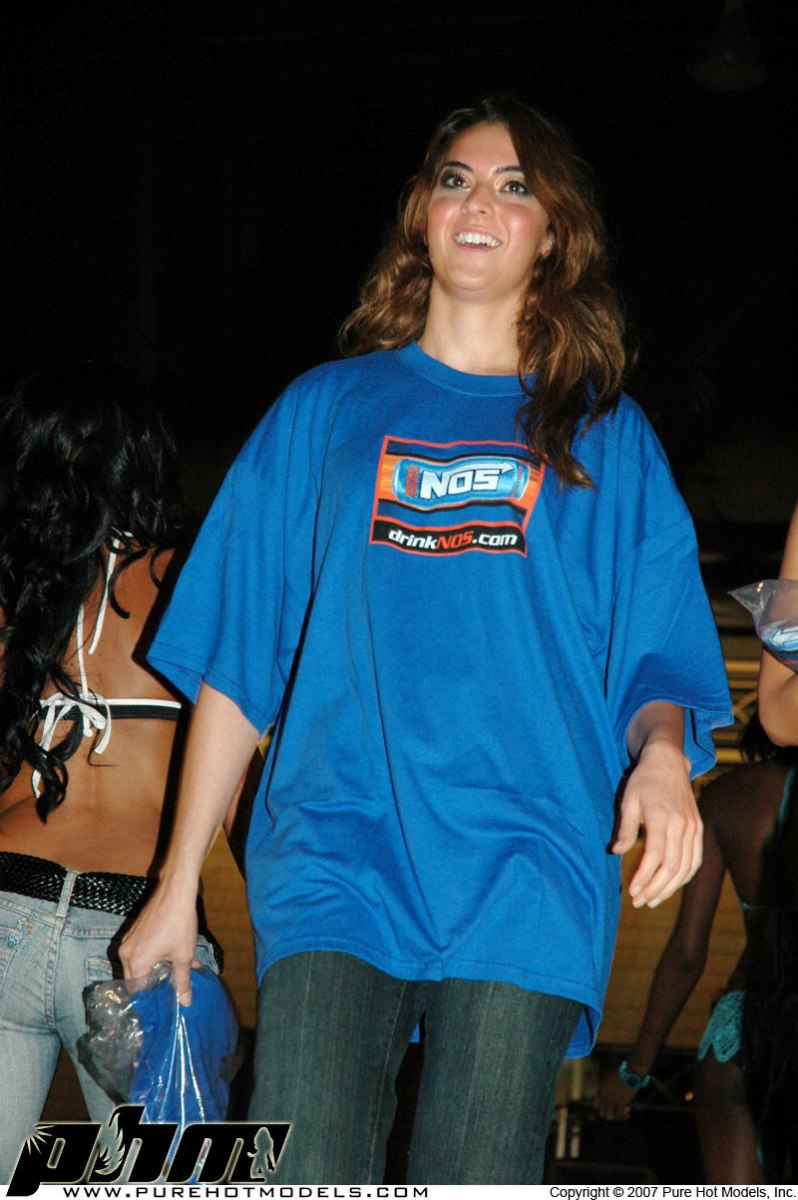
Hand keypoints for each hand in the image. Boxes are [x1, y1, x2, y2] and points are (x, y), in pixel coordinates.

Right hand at [119, 876, 199, 1004]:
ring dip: (154, 970)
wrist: (175, 891)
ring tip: (173, 974)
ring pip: (137, 965)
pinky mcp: (133, 932)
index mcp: (135, 963)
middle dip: (153, 985)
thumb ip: (182, 981)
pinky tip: (169, 957)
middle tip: (169, 992)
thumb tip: (185, 1002)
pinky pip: (139, 952)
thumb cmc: (179, 924)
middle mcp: (126, 954)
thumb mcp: (183, 955)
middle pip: (135, 979)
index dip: (150, 1000)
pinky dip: (151, 958)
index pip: (137, 992)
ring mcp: (128, 941)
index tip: (161, 1006)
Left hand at [597, 1068, 636, 1119]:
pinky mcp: (620, 1103)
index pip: (595, 1102)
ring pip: (609, 1115)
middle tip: (613, 1112)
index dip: (600, 1106)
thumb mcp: (609, 1070)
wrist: (629, 1070)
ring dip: (614, 1116)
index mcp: (600, 1087)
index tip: (607, 1106)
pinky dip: (624, 1115)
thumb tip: (607, 1077)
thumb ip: (606, 1077)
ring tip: (620, 1113)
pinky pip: (620, 1114)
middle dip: (607, 1113)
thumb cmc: (621, 1067)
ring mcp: (611, 1100)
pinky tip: (628, 1112)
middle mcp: (604, 1095)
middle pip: (601, 1111)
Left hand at [613, 740, 701, 907]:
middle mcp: (682, 826)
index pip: (655, 857)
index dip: (644, 878)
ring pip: (686, 867)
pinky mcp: (699, 829)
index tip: (632, 891)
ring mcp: (694, 828)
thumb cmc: (644, 780)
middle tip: (639, 902)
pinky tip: (672, 885)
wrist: (669, 762)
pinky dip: (685, 876)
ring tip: (653, 900)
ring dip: (670, 887)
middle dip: (655, 888)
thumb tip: (617, 852)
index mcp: (663, 818)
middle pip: (672, 867)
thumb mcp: (628, 799)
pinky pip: (696, 859)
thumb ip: (625, 828)